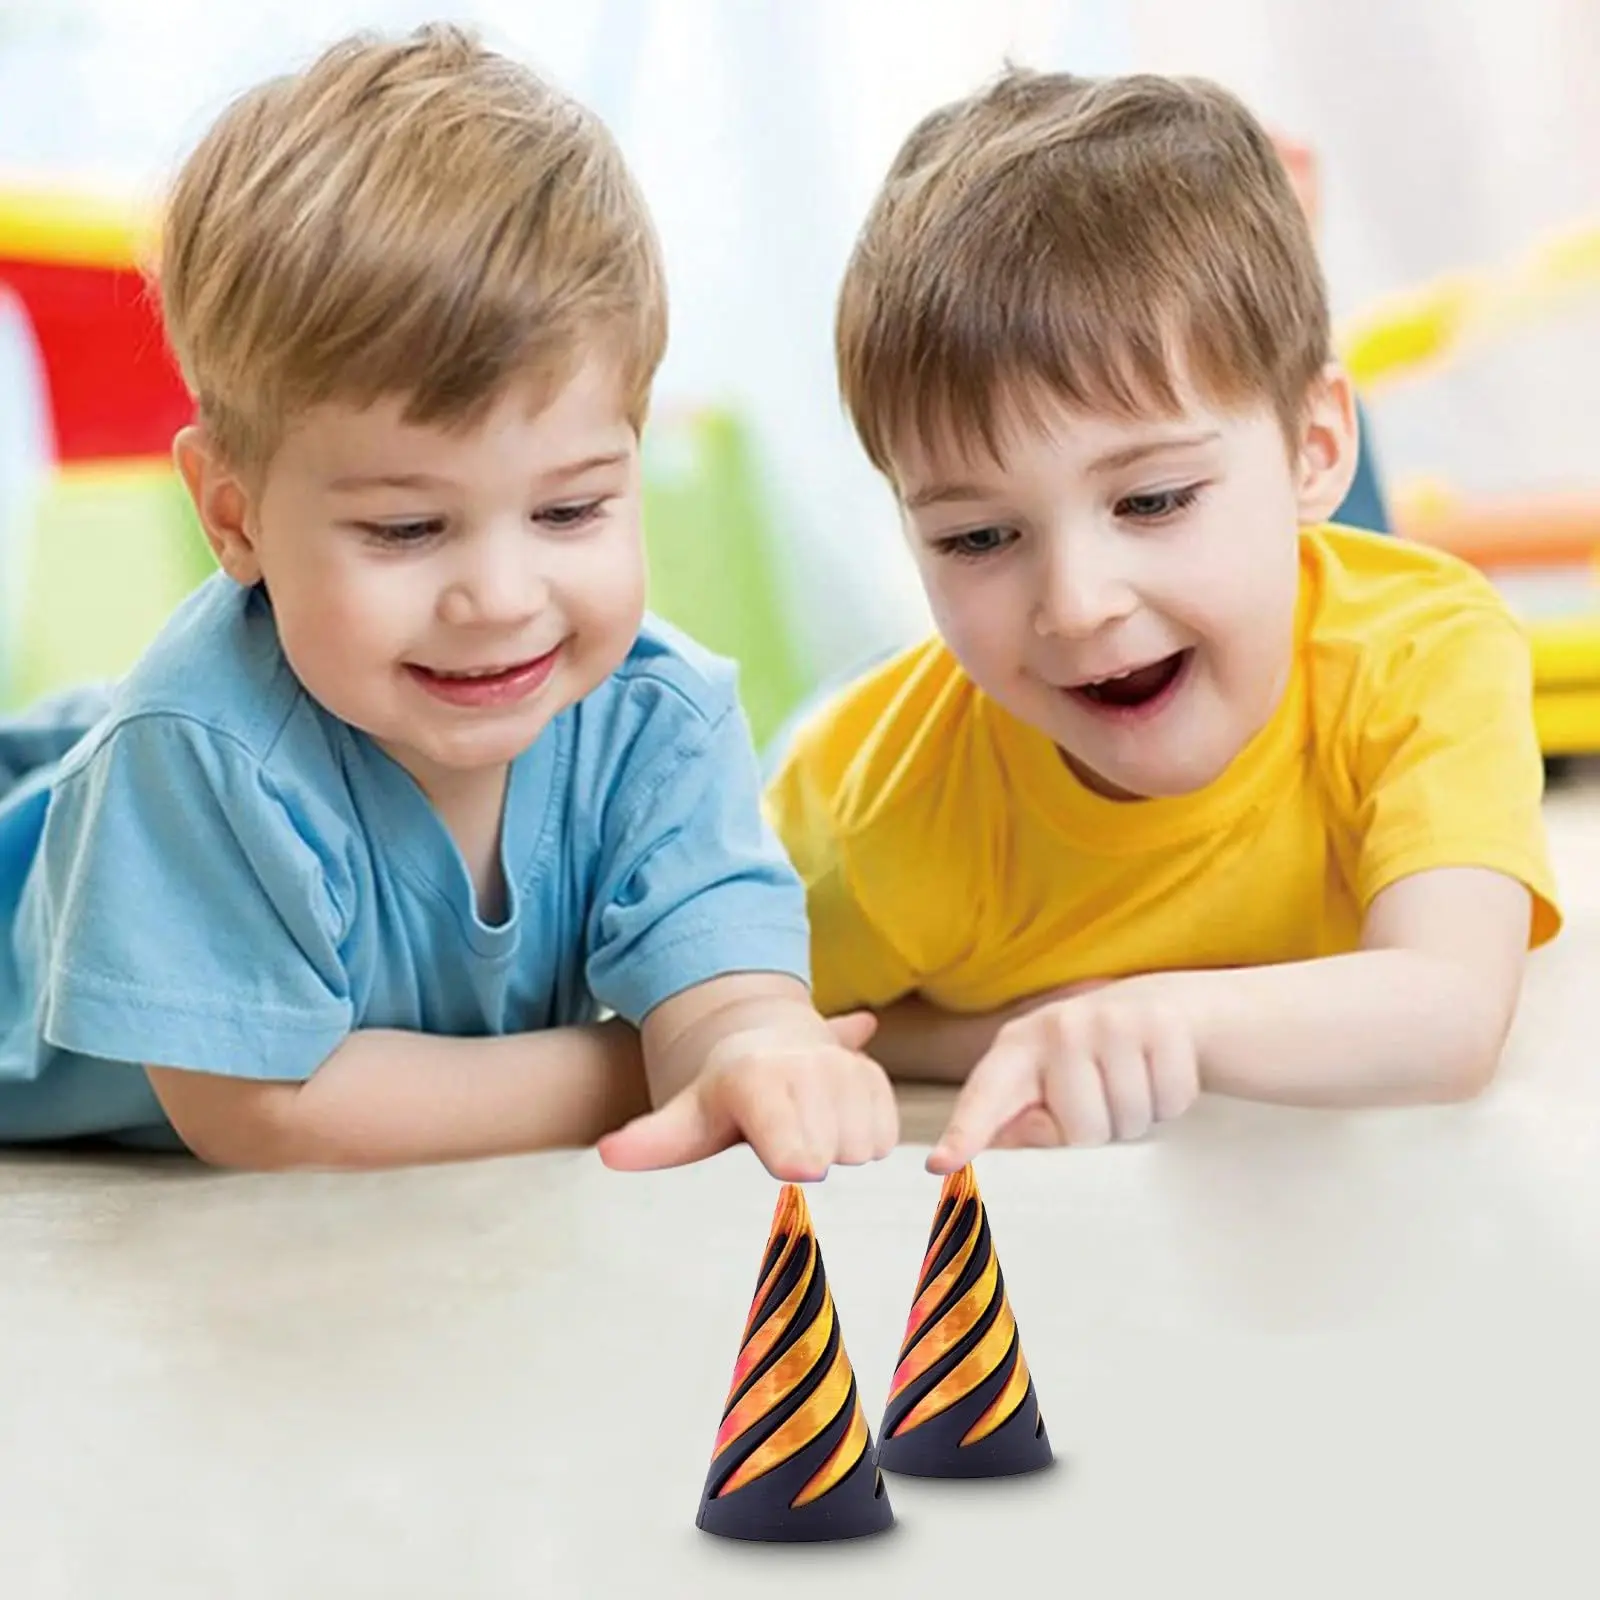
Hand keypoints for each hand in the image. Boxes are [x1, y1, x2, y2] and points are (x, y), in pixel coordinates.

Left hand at [597, 1010, 897, 1179]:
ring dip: (839, 1152)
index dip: (797, 1154)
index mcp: (756, 1078)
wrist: (762, 1044)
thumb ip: (652, 1139)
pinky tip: (831, 1126)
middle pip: (834, 1153)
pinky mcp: (874, 1076)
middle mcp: (806, 1065)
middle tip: (783, 1145)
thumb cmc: (720, 1099)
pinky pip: (886, 1138)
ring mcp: (845, 1068)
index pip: (791, 1130)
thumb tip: (609, 1154)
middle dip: (811, 1160)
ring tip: (804, 1132)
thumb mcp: (685, 1119)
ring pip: (864, 1148)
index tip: (799, 1170)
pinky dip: (864, 1141)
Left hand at [927, 988, 1199, 1172]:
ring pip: (1128, 1121)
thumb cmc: (1088, 1060)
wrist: (1158, 1007)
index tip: (941, 1162)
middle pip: (1081, 1132)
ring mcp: (1110, 1021)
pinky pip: (1169, 1102)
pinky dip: (1169, 1102)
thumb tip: (1003, 1140)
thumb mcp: (1043, 1084)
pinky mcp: (1160, 1025)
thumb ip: (1020, 1120)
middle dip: (1098, 1130)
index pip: (986, 1095)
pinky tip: (1155, 1072)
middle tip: (1101, 1097)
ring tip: (1128, 1082)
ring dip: (1135, 1117)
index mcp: (1016, 1048)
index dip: (964, 1132)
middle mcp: (1058, 1027)